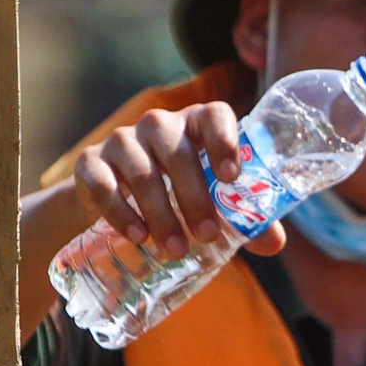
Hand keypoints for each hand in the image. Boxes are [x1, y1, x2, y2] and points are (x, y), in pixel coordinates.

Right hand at [71, 103, 286, 260]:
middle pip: (177, 152)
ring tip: (175, 249)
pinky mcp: (91, 162)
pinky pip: (103, 184)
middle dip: (194, 198)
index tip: (232, 178)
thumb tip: (275, 243)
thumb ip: (244, 217)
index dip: (225, 141)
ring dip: (161, 213)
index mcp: (196, 125)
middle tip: (207, 236)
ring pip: (141, 171)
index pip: (214, 115)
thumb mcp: (211, 202)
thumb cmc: (177, 195)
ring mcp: (122, 140)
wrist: (114, 201)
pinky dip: (121, 213)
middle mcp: (159, 125)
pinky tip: (138, 236)